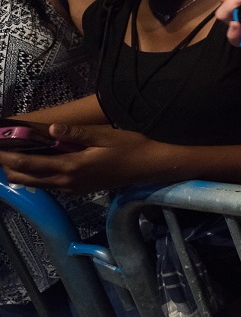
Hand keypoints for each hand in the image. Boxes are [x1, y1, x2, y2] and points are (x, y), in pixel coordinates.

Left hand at [0, 125, 159, 191]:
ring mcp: (70, 188)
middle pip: (23, 179)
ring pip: (33, 184)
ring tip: (13, 153)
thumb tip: (49, 127)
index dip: (5, 156)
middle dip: (7, 166)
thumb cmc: (130, 147)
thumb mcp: (104, 135)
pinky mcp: (76, 189)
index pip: (27, 164)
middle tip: (1, 148)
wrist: (149, 166)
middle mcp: (66, 182)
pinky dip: (34, 174)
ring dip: (19, 171)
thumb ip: (76, 133)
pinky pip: (46, 184)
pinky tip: (36, 160)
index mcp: (70, 167)